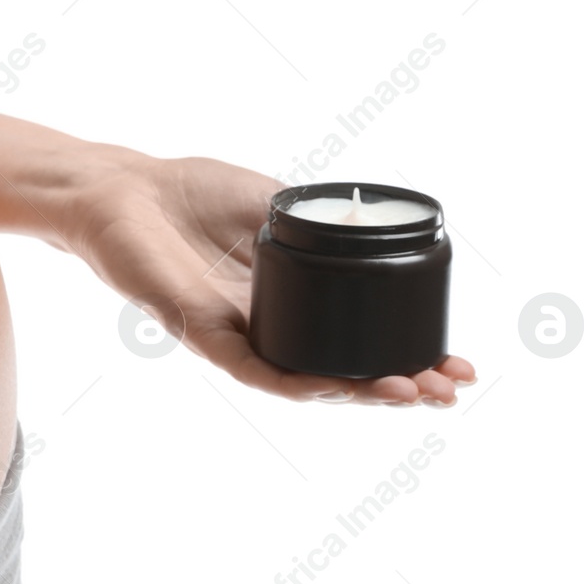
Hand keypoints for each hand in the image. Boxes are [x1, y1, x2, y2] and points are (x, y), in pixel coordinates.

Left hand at [59, 150, 475, 405]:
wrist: (125, 189)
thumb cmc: (188, 192)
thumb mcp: (273, 201)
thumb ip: (319, 221)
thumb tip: (375, 229)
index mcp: (289, 299)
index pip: (356, 339)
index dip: (408, 354)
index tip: (458, 361)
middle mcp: (269, 327)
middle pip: (343, 372)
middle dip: (403, 385)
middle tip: (452, 389)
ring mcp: (238, 336)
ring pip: (309, 383)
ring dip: (363, 393)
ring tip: (414, 393)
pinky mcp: (202, 336)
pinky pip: (256, 371)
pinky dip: (302, 383)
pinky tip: (342, 389)